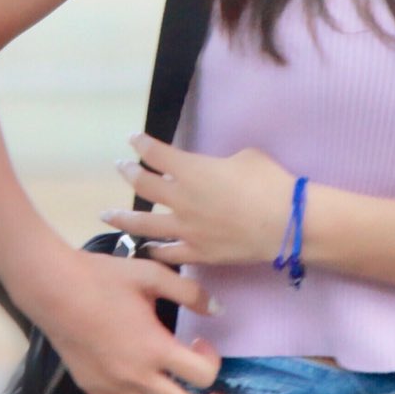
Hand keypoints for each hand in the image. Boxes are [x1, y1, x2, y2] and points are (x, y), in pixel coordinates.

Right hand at [8, 236, 226, 393]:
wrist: (53, 289)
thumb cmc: (101, 278)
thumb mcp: (151, 274)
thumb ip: (190, 292)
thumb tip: (217, 310)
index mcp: (155, 348)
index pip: (201, 376)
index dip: (213, 361)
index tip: (201, 343)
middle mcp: (137, 376)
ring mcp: (113, 388)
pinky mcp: (94, 390)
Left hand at [105, 135, 297, 267]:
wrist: (287, 223)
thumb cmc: (269, 183)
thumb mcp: (245, 157)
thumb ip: (219, 162)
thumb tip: (214, 169)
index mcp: (191, 170)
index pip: (156, 154)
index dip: (142, 145)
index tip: (134, 140)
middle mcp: (181, 199)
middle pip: (144, 186)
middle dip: (129, 173)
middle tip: (121, 167)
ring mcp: (186, 229)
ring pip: (144, 224)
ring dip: (123, 217)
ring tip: (107, 214)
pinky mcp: (198, 253)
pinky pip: (169, 253)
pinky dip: (154, 250)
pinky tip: (145, 249)